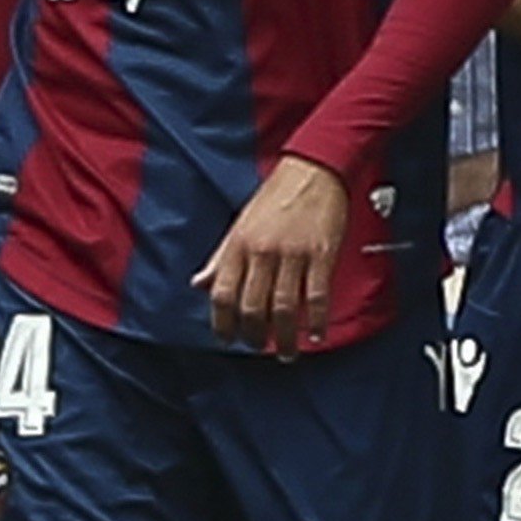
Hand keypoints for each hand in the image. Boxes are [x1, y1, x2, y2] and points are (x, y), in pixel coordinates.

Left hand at [195, 154, 351, 351]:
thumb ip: (221, 257)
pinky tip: (315, 334)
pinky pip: (317, 296)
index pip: (222, 293)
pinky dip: (316, 320)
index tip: (226, 338)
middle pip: (253, 306)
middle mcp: (263, 251)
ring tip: (285, 352)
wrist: (312, 168)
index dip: (222, 322)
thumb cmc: (275, 195)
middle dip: (253, 335)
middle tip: (257, 347)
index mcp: (239, 243)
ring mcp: (293, 254)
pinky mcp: (321, 254)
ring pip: (284, 307)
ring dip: (284, 337)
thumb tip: (199, 282)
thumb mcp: (240, 224)